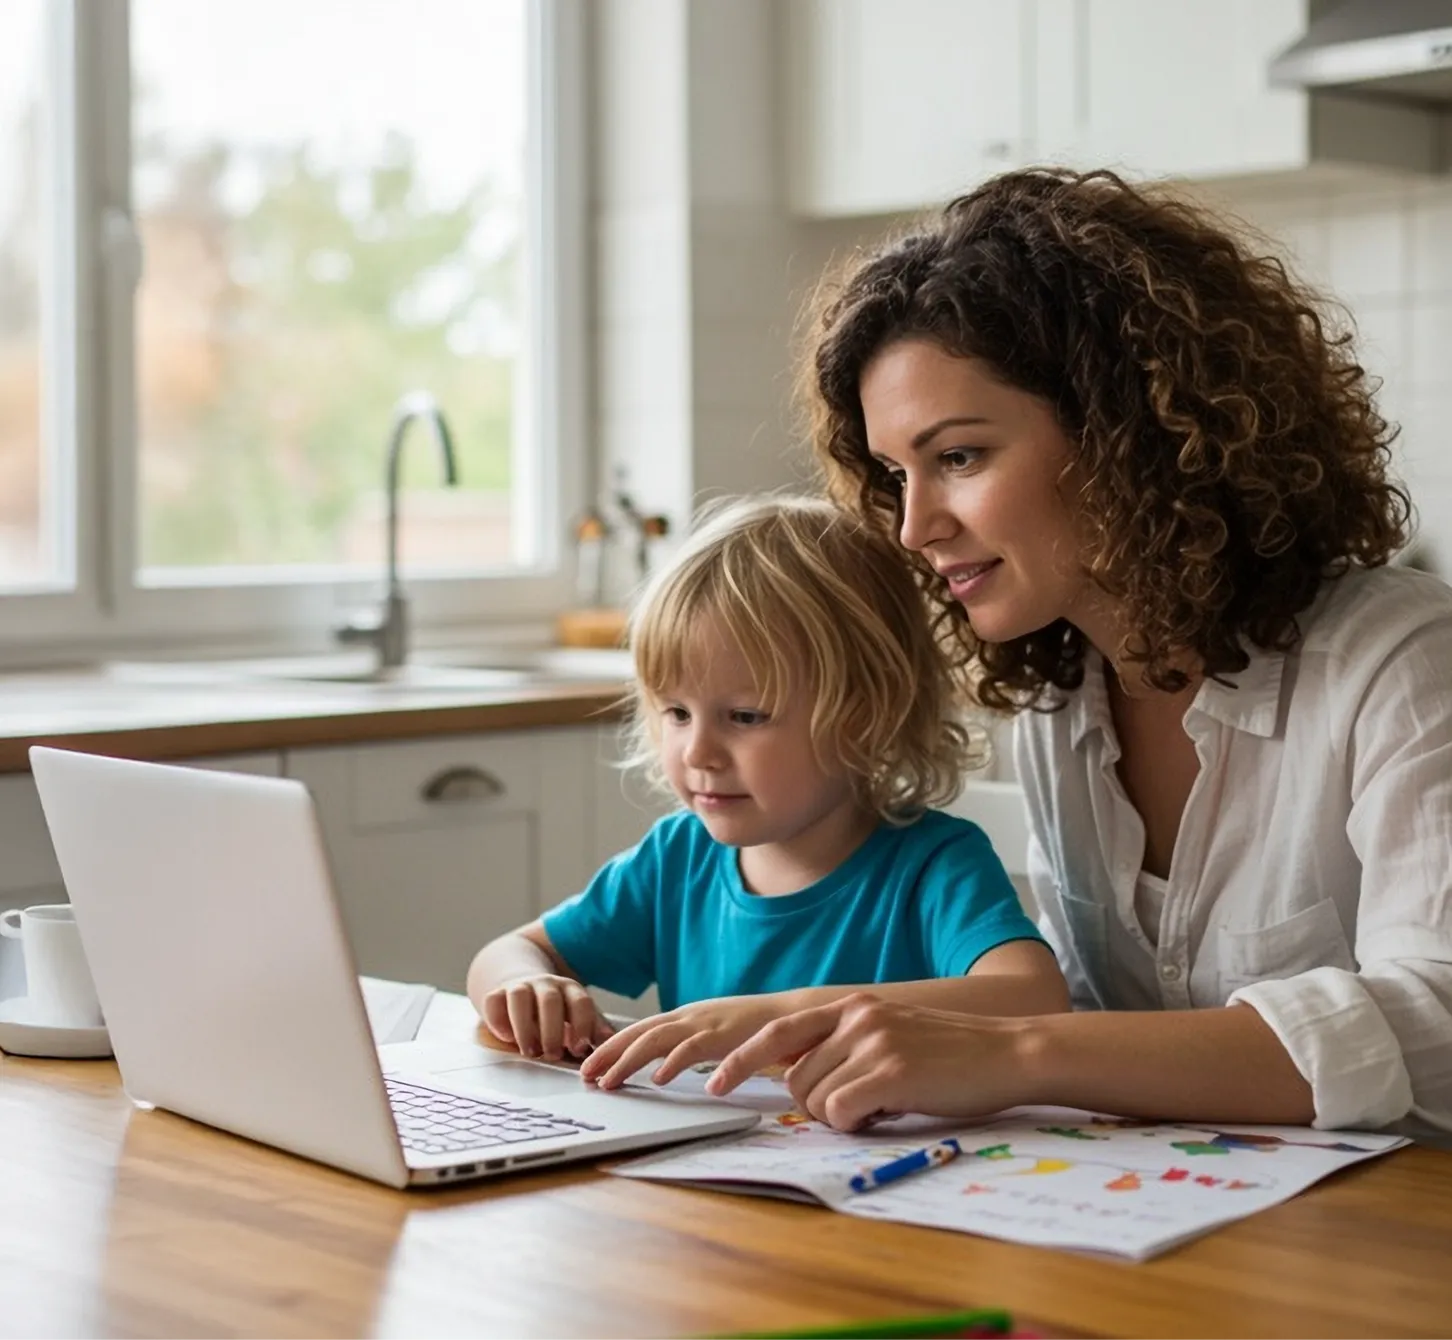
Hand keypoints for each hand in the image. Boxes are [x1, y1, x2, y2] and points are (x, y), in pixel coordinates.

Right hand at [478, 974, 614, 1061]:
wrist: (522, 982)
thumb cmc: (556, 1009)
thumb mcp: (577, 1015)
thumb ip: (594, 1029)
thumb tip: (612, 1046)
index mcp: (570, 989)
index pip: (580, 1001)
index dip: (582, 1025)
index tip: (579, 1049)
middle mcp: (545, 984)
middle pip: (550, 1000)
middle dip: (552, 1030)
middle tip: (552, 1055)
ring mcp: (520, 986)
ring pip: (519, 997)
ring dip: (525, 1027)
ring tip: (530, 1051)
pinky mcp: (497, 993)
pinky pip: (494, 1000)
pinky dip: (498, 1020)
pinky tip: (506, 1038)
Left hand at [580, 995, 789, 1089]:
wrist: (797, 1013)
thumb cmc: (758, 1029)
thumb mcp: (716, 1035)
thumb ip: (691, 1045)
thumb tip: (665, 1065)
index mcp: (686, 1017)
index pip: (639, 1030)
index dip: (611, 1047)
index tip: (588, 1065)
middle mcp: (690, 1016)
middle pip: (638, 1032)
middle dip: (608, 1053)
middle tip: (584, 1076)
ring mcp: (706, 1022)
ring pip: (656, 1038)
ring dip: (628, 1061)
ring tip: (609, 1081)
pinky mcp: (725, 1034)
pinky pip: (693, 1047)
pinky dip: (673, 1062)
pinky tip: (658, 1079)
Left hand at [705, 993, 1036, 1129]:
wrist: (1009, 1052)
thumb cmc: (951, 1057)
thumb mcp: (890, 1036)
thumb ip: (846, 1047)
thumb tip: (804, 1079)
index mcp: (850, 1005)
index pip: (778, 1032)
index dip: (741, 1059)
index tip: (715, 1083)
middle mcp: (854, 1015)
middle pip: (794, 1078)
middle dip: (818, 1104)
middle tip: (863, 1106)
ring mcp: (871, 1040)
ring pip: (816, 1099)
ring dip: (843, 1116)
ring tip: (886, 1103)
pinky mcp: (889, 1069)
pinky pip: (842, 1112)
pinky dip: (860, 1123)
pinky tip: (893, 1109)